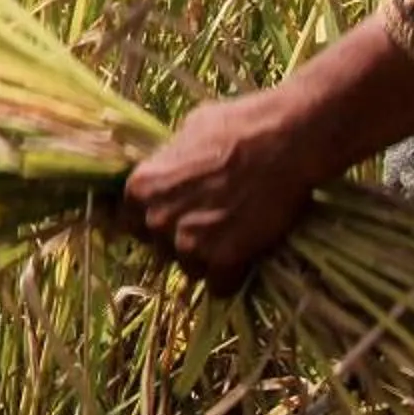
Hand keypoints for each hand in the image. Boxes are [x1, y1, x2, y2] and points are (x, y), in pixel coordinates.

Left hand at [119, 88, 320, 294]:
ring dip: (208, 260)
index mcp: (139, 188)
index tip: (178, 220)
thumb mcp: (184, 136)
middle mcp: (156, 219)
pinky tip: (246, 258)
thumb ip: (169, 166)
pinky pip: (220, 287)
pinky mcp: (224, 261)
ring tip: (233, 239)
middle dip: (182, 241)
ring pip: (191, 269)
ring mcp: (188, 243)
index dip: (157, 222)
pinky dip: (233, 277)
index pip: (133, 223)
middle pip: (162, 249)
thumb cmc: (232, 127)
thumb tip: (169, 172)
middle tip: (211, 227)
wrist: (280, 142)